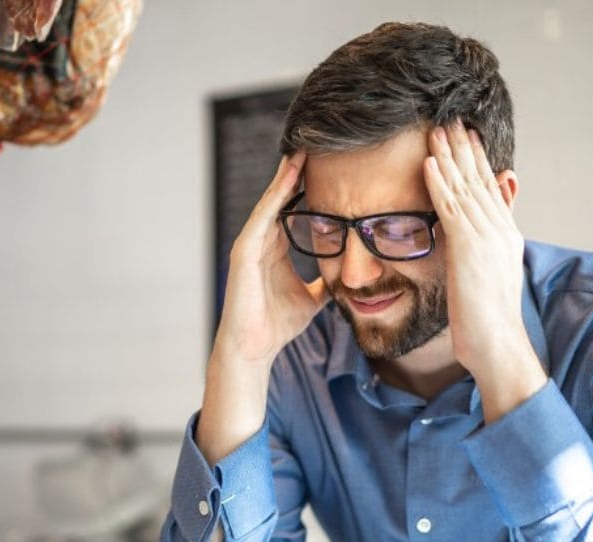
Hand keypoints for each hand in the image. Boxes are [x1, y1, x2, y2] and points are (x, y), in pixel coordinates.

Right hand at [214, 152, 328, 365]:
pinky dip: (275, 195)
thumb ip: (326, 284)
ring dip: (286, 175)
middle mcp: (261, 240)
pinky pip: (262, 216)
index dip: (308, 185)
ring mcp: (250, 243)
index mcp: (275, 248)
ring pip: (271, 201)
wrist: (254, 348)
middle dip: (296, 171)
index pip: (293, 207)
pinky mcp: (243, 251)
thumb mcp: (312, 299)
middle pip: (280, 197)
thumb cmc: (276, 325)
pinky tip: (288, 175)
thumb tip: (349, 279)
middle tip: (315, 141)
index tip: (330, 163)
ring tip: (302, 149)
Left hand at [423, 119, 545, 421]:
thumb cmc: (487, 319)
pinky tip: (429, 162)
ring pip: (465, 187)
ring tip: (435, 129)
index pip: (488, 187)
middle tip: (450, 117)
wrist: (496, 343)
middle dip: (463, 148)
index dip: (476, 159)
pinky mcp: (469, 248)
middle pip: (478, 179)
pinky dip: (440, 182)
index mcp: (504, 234)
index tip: (465, 134)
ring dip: (449, 156)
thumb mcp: (489, 275)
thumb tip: (479, 233)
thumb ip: (485, 246)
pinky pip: (451, 208)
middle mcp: (499, 230)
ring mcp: (486, 237)